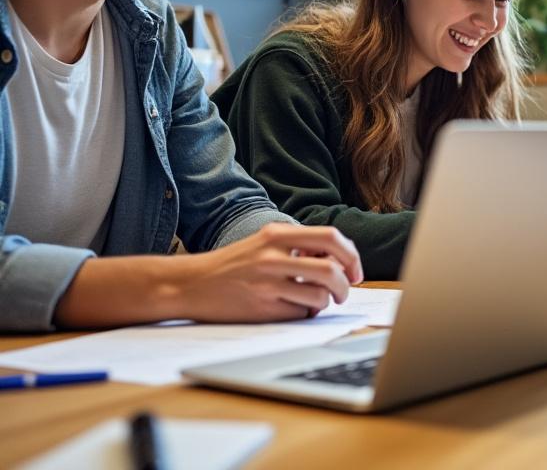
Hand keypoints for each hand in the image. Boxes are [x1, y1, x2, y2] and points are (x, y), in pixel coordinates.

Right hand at [175, 223, 363, 321]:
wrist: (189, 284)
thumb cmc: (233, 265)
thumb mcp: (263, 243)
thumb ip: (299, 246)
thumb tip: (339, 261)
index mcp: (277, 234)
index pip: (331, 237)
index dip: (351, 256)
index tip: (354, 271)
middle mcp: (272, 256)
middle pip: (332, 270)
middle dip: (346, 285)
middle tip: (344, 292)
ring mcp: (266, 283)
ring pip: (320, 295)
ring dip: (325, 302)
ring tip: (314, 302)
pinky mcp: (261, 308)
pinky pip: (300, 314)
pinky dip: (303, 314)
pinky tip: (290, 309)